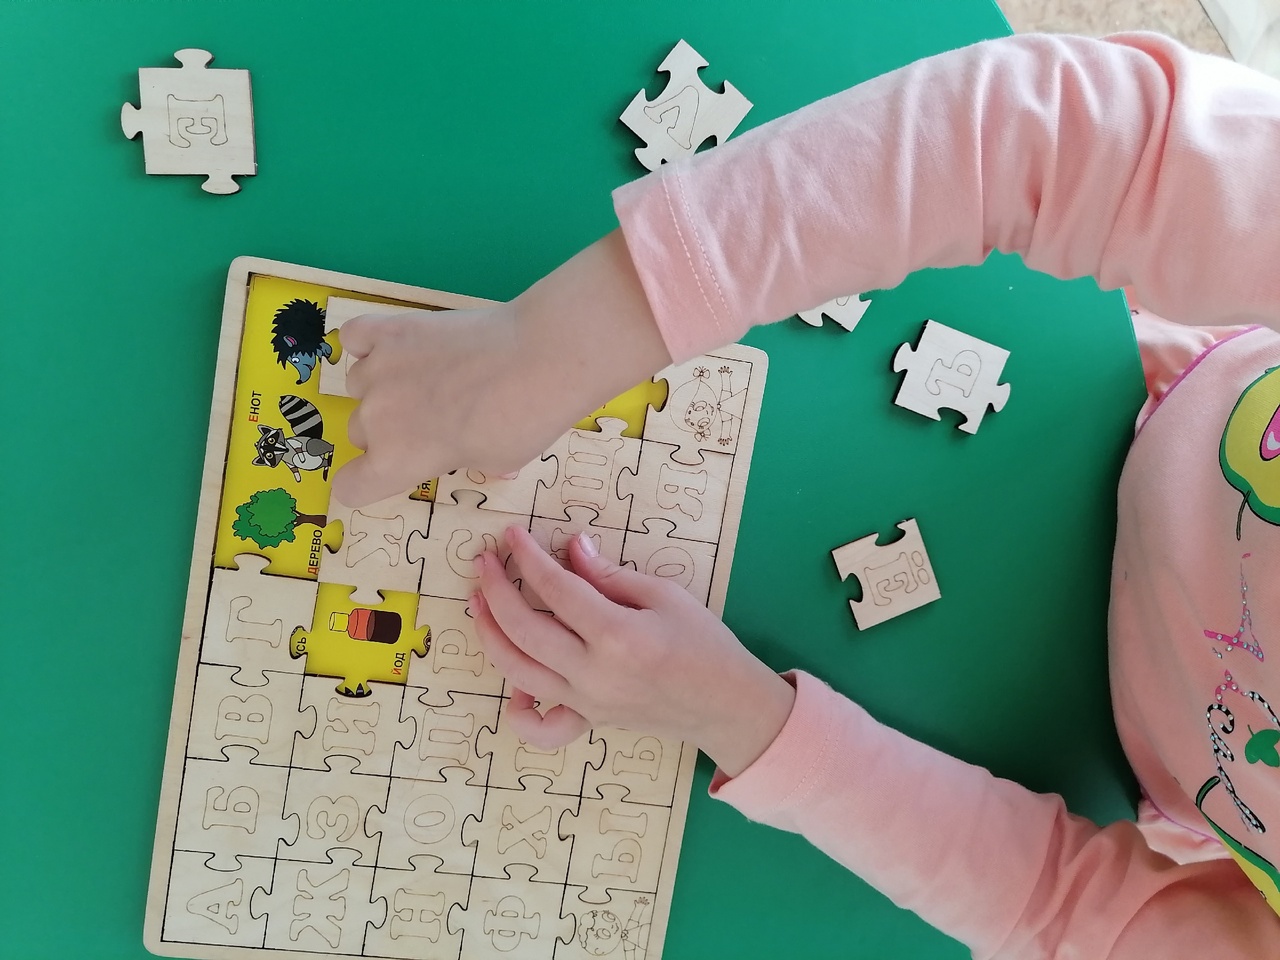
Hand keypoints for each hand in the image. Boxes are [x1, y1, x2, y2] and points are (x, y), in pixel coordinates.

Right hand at [331, 230, 671, 506]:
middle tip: (434, 416)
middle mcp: (376, 418)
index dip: (366, 482)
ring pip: (360, 385)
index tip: (388, 471)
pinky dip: (369, 342)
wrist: (540, 357)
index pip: (349, 487)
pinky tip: (398, 345)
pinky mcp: (390, 328)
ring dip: (384, 385)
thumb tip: (454, 444)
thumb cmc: (523, 421)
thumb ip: (451, 456)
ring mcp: (378, 369)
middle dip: (389, 430)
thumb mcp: (490, 461)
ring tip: (430, 374)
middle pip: (360, 433)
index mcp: (396, 462)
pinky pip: (355, 338)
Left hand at [472, 525, 795, 777]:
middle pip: (524, 629)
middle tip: (484, 562)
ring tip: (478, 603)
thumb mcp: (665, 596)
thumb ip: (611, 575)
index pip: (556, 590)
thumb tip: (571, 548)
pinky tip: (513, 681)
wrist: (726, 704)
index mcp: (617, 636)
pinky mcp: (588, 720)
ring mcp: (587, 702)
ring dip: (490, 635)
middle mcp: (594, 674)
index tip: (512, 534)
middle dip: (496, 590)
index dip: (529, 558)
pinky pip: (541, 726)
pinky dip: (518, 708)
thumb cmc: (704, 644)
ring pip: (518, 671)